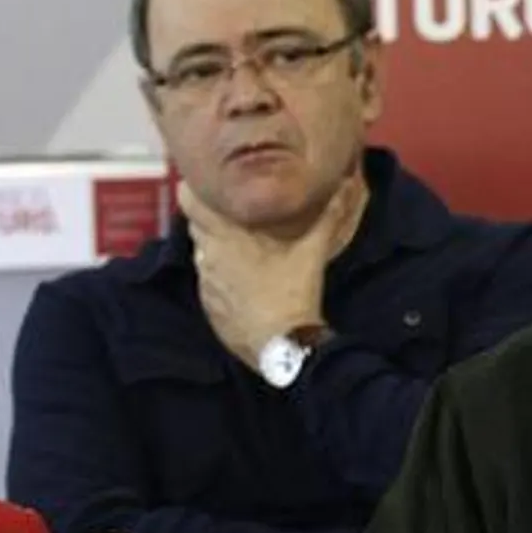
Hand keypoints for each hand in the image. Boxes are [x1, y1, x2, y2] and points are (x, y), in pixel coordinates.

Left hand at [179, 173, 364, 370]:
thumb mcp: (313, 251)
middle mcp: (207, 256)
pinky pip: (210, 283)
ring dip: (218, 250)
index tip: (212, 188)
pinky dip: (223, 279)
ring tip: (245, 251)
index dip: (195, 190)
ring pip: (203, 255)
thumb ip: (326, 217)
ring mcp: (205, 284)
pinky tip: (246, 284)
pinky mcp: (209, 307)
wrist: (282, 347)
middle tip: (238, 218)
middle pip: (196, 225)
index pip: (187, 199)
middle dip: (213, 220)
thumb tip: (344, 185)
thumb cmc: (292, 293)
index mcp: (224, 235)